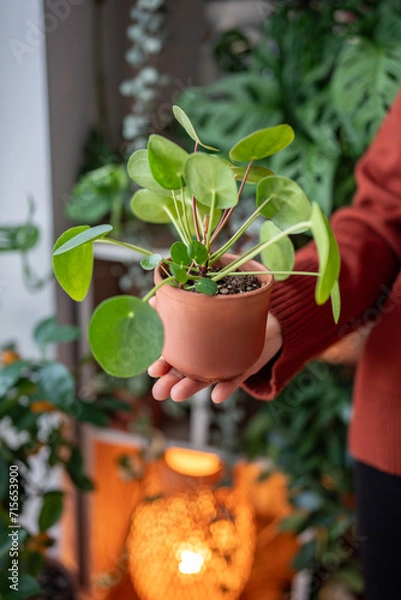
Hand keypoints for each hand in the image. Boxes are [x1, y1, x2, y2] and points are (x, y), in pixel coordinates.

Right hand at [148, 313, 281, 403]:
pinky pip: (233, 380)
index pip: (172, 356)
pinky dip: (225, 388)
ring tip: (177, 394)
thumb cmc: (229, 315)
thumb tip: (153, 300)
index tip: (152, 371)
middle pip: (184, 372)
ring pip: (204, 379)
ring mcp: (222, 365)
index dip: (161, 364)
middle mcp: (204, 358)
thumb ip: (178, 304)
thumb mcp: (204, 306)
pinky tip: (216, 397)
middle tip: (158, 392)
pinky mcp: (242, 369)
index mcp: (191, 345)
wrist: (267, 322)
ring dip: (191, 388)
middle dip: (170, 382)